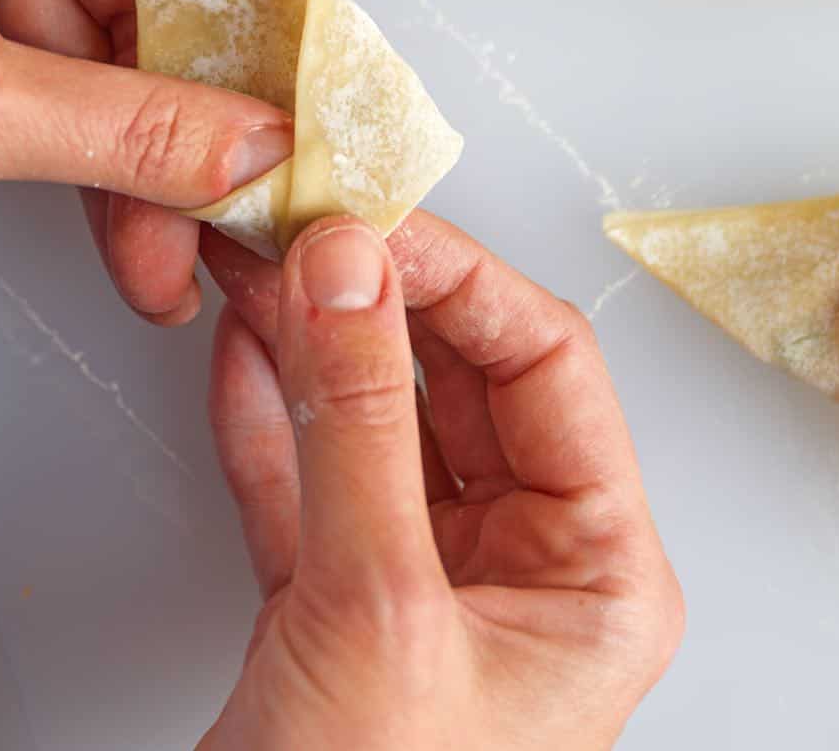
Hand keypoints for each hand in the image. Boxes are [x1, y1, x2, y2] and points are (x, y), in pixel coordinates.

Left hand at [0, 0, 293, 323]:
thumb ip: (124, 131)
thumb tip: (245, 153)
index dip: (283, 45)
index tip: (317, 129)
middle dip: (193, 119)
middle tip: (233, 216)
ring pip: (101, 9)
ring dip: (129, 131)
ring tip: (156, 245)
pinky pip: (38, 10)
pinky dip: (63, 102)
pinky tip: (100, 195)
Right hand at [203, 211, 682, 749]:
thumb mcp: (381, 613)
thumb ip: (361, 429)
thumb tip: (350, 277)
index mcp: (596, 579)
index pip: (546, 367)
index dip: (461, 279)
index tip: (378, 220)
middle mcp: (525, 575)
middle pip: (460, 381)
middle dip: (375, 298)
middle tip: (311, 226)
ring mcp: (429, 593)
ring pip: (376, 426)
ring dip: (313, 344)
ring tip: (265, 261)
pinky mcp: (335, 618)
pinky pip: (308, 483)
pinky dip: (270, 417)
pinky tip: (242, 350)